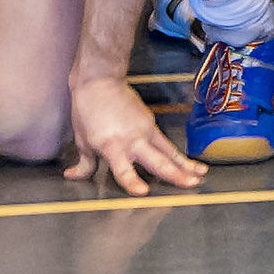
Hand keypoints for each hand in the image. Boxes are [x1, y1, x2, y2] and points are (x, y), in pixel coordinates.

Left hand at [62, 75, 203, 193]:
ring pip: (169, 152)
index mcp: (112, 146)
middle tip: (190, 186)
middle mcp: (133, 139)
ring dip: (185, 165)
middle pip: (157, 160)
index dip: (132, 181)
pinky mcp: (151, 123)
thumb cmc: (87, 110)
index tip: (143, 192)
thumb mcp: (82, 140)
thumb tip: (72, 175)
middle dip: (175, 174)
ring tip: (200, 176)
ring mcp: (145, 130)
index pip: (123, 169)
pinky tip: (191, 165)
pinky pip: (167, 144)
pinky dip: (180, 156)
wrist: (100, 81)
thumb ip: (84, 163)